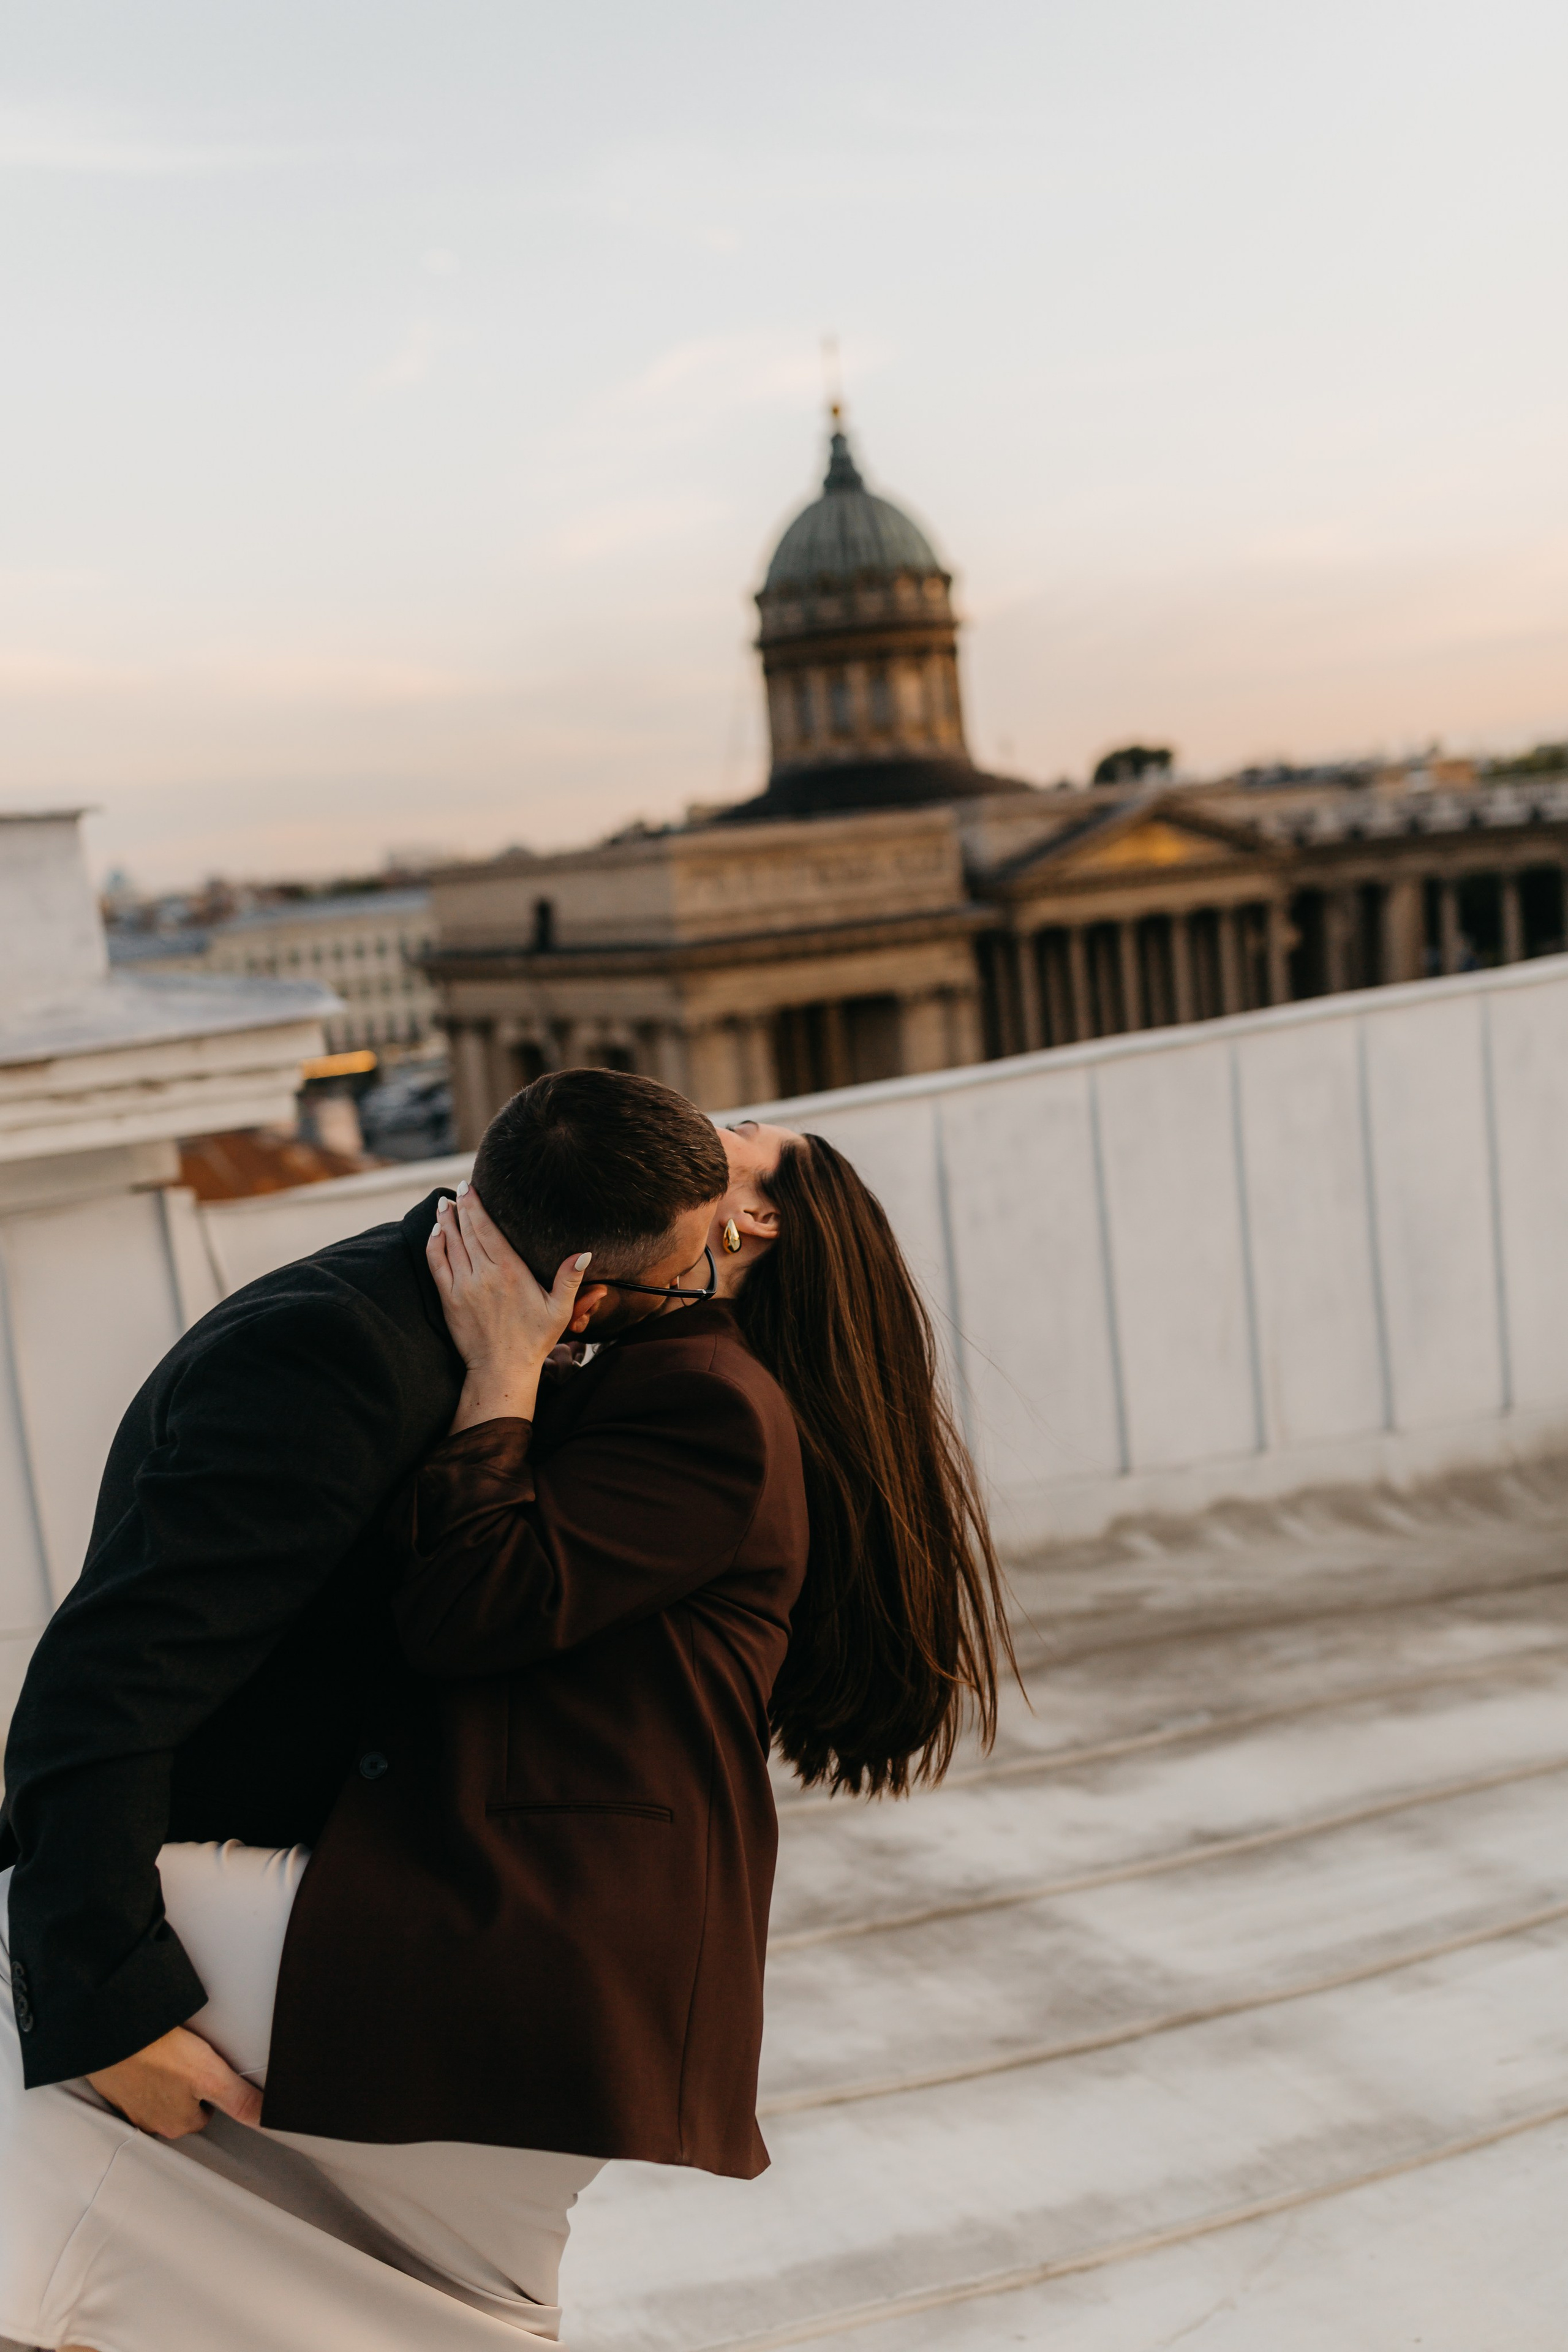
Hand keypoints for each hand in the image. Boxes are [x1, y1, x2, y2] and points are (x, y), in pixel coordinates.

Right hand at [87, 2024, 262, 2139]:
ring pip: (157, 2096)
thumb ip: (239, 2099)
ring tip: (168, 2055)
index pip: (204, 2114)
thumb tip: (266, 2119)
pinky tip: (147, 2054)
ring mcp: (130, 2106)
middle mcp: (152, 2122)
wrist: (114, 2035)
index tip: (209, 2071)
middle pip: (180, 2107)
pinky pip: (134, 2084)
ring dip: (163, 2079)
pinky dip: (141, 2072)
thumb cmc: (160, 2054)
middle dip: (187, 2087)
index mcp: (177, 2123)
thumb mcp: (211, 2075)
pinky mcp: (114, 2087)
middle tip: (188, 2059)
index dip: (211, 2090)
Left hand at [429, 1185, 598, 1431]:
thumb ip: (569, 1279)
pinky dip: (434, 1245)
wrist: (501, 1369)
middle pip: (467, 1230)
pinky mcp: (448, 1299)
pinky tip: (435, 1232)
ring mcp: (463, 1286)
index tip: (472, 1188)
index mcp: (510, 1271)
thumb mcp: (559, 1310)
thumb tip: (584, 1253)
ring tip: (444, 1203)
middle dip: (462, 1206)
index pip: (488, 1229)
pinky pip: (436, 1264)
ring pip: (450, 1243)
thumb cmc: (534, 1340)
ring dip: (445, 1221)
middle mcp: (484, 1274)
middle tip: (460, 1187)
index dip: (477, 1206)